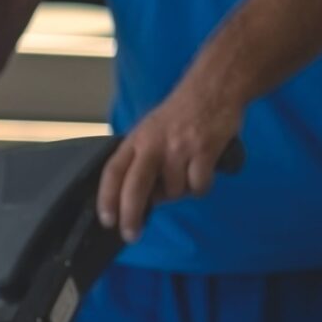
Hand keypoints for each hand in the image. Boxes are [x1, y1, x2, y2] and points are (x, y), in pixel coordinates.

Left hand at [99, 90, 242, 237]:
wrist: (214, 87)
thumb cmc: (178, 115)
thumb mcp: (149, 131)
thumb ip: (139, 160)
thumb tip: (133, 200)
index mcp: (136, 140)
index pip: (113, 173)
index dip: (107, 199)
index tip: (107, 221)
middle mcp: (153, 145)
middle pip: (135, 189)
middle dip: (130, 217)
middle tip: (131, 234)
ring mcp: (180, 148)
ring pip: (173, 192)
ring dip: (180, 192)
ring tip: (186, 172)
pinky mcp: (205, 151)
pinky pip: (198, 186)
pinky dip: (201, 187)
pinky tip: (203, 173)